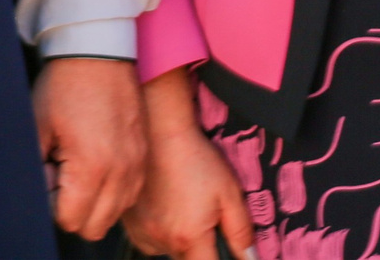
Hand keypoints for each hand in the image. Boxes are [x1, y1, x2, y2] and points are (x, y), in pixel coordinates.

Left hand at [33, 57, 148, 238]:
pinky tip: (96, 162)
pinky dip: (112, 190)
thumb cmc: (65, 84)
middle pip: (94, 226)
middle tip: (60, 175)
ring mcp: (136, 164)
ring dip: (94, 203)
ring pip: (114, 214)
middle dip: (73, 210)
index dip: (51, 204)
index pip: (70, 220)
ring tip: (79, 168)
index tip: (48, 175)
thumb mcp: (38, 126)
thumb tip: (40, 190)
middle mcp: (120, 171)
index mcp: (91, 167)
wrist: (99, 50)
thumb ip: (36, 166)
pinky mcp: (143, 155)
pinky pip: (129, 194)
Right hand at [123, 68, 254, 259]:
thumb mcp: (229, 193)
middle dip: (199, 247)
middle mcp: (163, 240)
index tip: (221, 248)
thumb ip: (241, 231)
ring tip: (184, 208)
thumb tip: (250, 257)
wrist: (159, 131)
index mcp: (189, 237)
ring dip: (179, 240)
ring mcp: (142, 232)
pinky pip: (150, 240)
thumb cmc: (194, 158)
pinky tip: (167, 208)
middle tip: (203, 217)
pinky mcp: (129, 222)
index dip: (219, 258)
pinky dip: (161, 231)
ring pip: (168, 250)